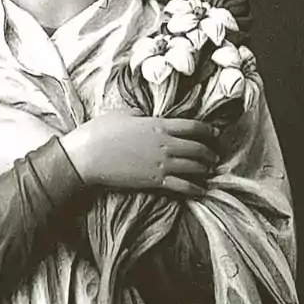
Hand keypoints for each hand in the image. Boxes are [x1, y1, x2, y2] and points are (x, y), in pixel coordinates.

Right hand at [59, 110, 220, 196]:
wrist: (88, 156)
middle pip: (197, 148)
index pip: (192, 126)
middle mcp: (165, 144)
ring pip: (194, 167)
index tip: (214, 133)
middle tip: (215, 155)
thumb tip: (143, 114)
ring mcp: (161, 163)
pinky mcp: (155, 181)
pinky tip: (202, 191)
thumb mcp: (122, 113)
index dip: (207, 130)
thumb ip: (139, 113)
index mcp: (158, 124)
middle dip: (210, 152)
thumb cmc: (101, 131)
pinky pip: (182, 186)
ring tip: (210, 171)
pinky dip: (195, 188)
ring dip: (205, 169)